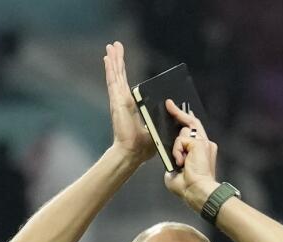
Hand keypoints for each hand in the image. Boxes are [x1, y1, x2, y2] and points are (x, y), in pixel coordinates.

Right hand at [103, 42, 153, 164]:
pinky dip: (110, 69)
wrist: (133, 153)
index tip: (121, 60)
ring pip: (116, 75)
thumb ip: (162, 117)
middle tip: (115, 46)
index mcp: (132, 106)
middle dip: (118, 60)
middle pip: (120, 76)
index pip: (127, 85)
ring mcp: (119, 100)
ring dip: (114, 60)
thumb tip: (174, 112)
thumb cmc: (144, 146)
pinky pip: (113, 81)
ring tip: (111, 46)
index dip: (123, 72)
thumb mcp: (157, 126)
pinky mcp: (117, 101)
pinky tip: (108, 58)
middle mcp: (123, 101)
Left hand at [163, 100, 220, 211]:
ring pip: (185, 130)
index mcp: (200, 152)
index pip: (192, 131)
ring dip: (177, 145)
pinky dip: (177, 150)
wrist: (197, 191)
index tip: (178, 113)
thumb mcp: (175, 171)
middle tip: (169, 104)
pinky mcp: (200, 143)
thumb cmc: (188, 187)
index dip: (184, 121)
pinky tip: (181, 161)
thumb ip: (173, 162)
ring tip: (180, 161)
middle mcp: (205, 144)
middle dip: (179, 112)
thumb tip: (170, 161)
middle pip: (191, 122)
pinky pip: (181, 139)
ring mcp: (204, 142)